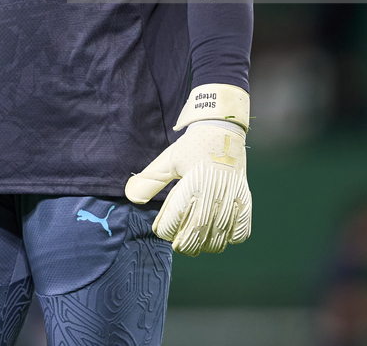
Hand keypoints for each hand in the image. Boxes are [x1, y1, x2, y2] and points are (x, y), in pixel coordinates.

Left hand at [125, 122, 250, 255]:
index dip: (166, 230)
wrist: (221, 128)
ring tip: (197, 240)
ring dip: (206, 245)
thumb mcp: (168, 161)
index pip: (175, 221)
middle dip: (185, 245)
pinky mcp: (244, 198)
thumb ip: (150, 181)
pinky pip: (241, 229)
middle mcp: (213, 193)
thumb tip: (130, 196)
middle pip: (197, 235)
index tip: (162, 229)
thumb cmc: (191, 146)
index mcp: (191, 184)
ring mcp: (231, 197)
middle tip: (178, 244)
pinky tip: (220, 233)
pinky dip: (231, 237)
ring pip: (220, 237)